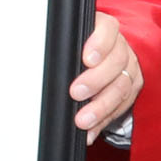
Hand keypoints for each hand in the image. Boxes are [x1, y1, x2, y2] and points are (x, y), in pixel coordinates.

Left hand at [70, 12, 141, 138]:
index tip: (86, 59)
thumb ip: (58, 44)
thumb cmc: (76, 48)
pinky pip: (120, 108)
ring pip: (121, 88)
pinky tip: (90, 131)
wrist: (100, 57)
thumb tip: (29, 52)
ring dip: (100, 107)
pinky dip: (103, 121)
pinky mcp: (131, 91)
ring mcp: (129, 69)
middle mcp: (121, 47)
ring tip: (82, 120)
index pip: (108, 29)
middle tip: (75, 93)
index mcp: (105, 28)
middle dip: (95, 80)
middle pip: (116, 61)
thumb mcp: (68, 39)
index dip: (99, 44)